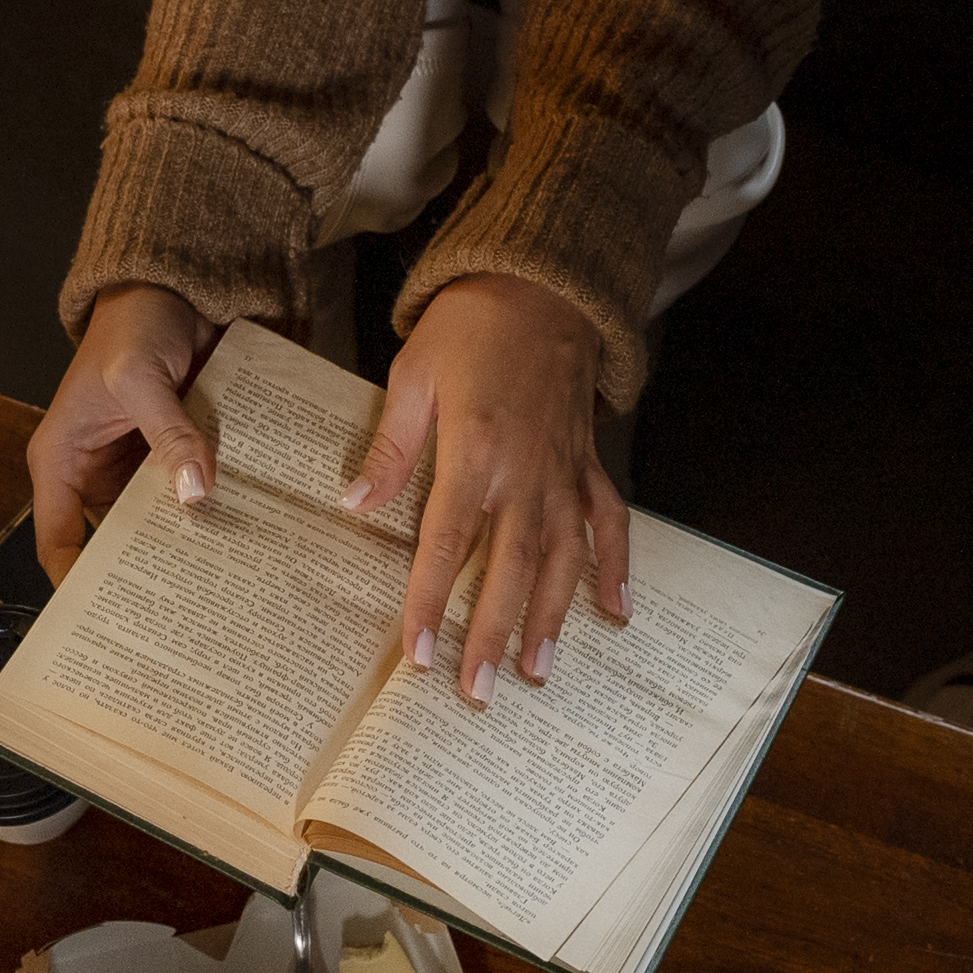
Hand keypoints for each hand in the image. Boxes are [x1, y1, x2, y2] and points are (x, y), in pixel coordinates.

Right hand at [30, 285, 221, 584]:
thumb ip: (167, 432)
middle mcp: (101, 472)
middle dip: (146, 573)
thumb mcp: (137, 376)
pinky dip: (218, 510)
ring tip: (221, 585)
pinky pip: (196, 491)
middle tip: (181, 614)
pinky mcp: (182, 454)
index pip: (59, 541)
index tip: (105, 621)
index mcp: (65, 462)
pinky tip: (248, 536)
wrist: (179, 285)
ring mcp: (144, 465)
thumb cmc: (132, 321)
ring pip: (163, 520)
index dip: (76, 585)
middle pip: (117, 541)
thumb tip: (193, 491)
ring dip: (190, 542)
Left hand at [347, 274, 631, 705]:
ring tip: (539, 672)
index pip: (446, 543)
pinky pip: (608, 521)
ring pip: (562, 558)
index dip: (431, 601)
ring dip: (551, 618)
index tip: (418, 653)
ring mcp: (564, 470)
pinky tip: (616, 612)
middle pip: (509, 568)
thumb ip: (391, 450)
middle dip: (494, 633)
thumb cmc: (468, 326)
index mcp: (475, 451)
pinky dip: (616, 566)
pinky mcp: (588, 460)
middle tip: (479, 691)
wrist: (540, 282)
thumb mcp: (412, 377)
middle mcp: (526, 472)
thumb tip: (356, 507)